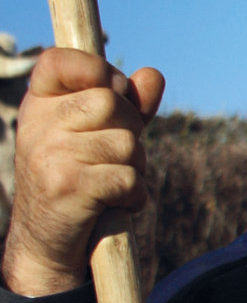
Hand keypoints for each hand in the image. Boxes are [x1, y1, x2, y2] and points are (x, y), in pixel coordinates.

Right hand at [2, 48, 164, 296]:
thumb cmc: (79, 179)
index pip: (59, 60)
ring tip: (111, 183)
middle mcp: (37, 126)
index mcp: (39, 106)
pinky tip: (114, 203)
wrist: (46, 242)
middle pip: (111, 101)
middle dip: (130, 130)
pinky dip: (134, 195)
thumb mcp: (99, 135)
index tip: (109, 91)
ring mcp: (50, 156)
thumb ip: (129, 105)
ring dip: (135, 167)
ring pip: (127, 143)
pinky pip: (129, 178)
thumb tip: (152, 76)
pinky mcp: (68, 187)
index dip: (97, 69)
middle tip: (114, 156)